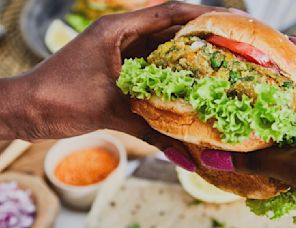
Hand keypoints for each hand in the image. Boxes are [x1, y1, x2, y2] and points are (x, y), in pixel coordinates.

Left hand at [0, 3, 221, 150]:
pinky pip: (148, 67)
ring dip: (183, 58)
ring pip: (159, 49)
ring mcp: (119, 52)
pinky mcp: (116, 69)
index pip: (167, 12)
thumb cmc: (59, 99)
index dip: (200, 15)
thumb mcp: (111, 112)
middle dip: (198, 38)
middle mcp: (121, 36)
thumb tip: (185, 157)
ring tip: (214, 68)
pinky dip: (166, 75)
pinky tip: (184, 87)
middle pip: (167, 30)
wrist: (27, 109)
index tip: (227, 23)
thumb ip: (152, 131)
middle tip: (228, 49)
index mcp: (118, 30)